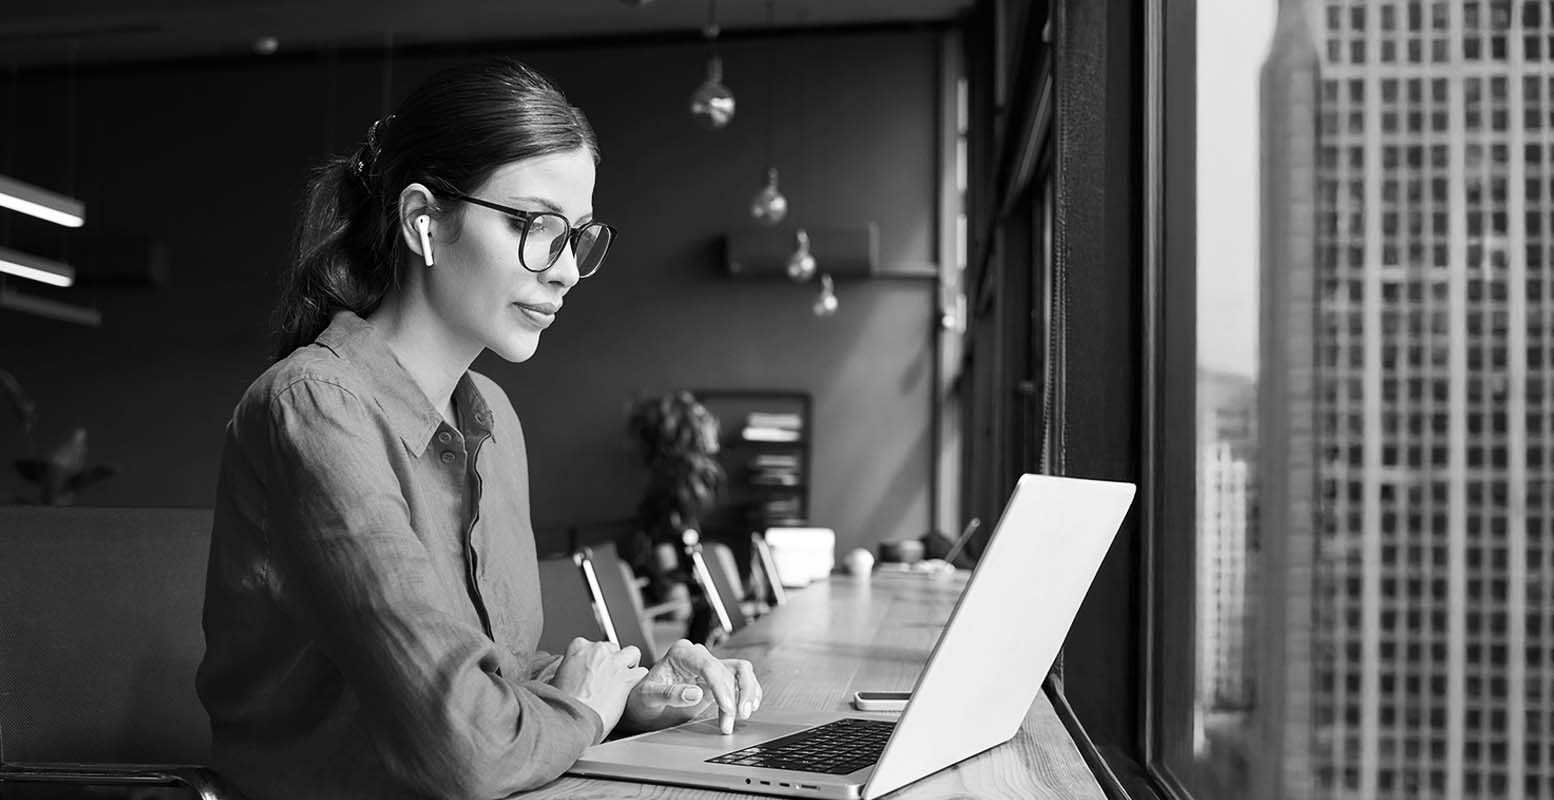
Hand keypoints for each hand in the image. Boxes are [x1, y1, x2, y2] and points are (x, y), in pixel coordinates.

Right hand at [547, 638, 647, 739]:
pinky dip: (638, 681)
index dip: (596, 659)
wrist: (570, 719)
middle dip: (613, 662)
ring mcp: (614, 663)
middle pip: (614, 648)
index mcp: (578, 648)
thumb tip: (572, 676)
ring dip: (630, 666)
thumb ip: (569, 670)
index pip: (593, 644)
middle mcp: (598, 651)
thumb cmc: (561, 705)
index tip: (595, 670)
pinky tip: (630, 691)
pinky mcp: (627, 678)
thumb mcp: (556, 680)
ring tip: (623, 681)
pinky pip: (641, 672)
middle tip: (608, 679)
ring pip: (632, 653)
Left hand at [622, 639, 762, 734]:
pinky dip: (749, 692)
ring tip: (743, 714)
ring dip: (747, 692)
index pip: (709, 666)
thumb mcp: (648, 697)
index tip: (726, 708)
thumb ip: (670, 694)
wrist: (642, 707)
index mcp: (681, 653)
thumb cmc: (641, 699)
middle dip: (736, 695)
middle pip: (729, 669)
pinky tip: (750, 706)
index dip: (721, 688)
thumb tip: (695, 693)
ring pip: (741, 671)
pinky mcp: (717, 680)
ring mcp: (709, 667)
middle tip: (735, 717)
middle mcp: (697, 656)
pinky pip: (741, 680)